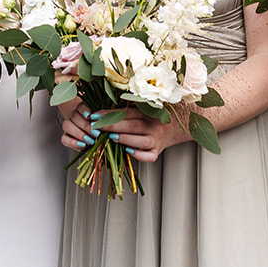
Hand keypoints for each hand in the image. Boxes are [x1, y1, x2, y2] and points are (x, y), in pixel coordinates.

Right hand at [58, 99, 99, 151]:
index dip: (84, 110)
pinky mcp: (65, 137)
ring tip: (90, 141)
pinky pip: (64, 139)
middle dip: (86, 126)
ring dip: (79, 134)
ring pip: (67, 125)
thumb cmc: (101, 130)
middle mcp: (74, 116)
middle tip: (96, 133)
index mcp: (83, 110)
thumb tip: (102, 122)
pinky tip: (83, 145)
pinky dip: (73, 142)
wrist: (96, 140)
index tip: (90, 115)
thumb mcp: (103, 125)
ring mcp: (68, 126)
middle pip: (74, 116)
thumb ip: (102, 123)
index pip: (81, 106)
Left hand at [64, 106, 188, 162]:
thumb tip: (101, 112)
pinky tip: (127, 151)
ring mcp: (156, 140)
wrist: (173, 128)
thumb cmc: (152, 118)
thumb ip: (127, 110)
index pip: (126, 112)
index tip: (94, 115)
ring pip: (139, 141)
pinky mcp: (157, 152)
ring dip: (123, 139)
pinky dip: (137, 154)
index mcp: (148, 112)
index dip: (109, 114)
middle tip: (96, 127)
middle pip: (130, 126)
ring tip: (110, 138)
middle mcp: (153, 125)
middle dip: (111, 126)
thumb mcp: (142, 110)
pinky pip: (148, 156)